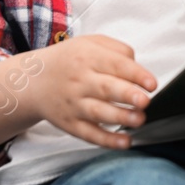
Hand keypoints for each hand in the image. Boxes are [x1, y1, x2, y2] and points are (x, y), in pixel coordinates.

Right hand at [32, 35, 157, 148]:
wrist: (32, 81)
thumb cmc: (69, 60)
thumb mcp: (90, 43)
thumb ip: (117, 50)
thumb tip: (138, 68)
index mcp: (88, 57)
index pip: (115, 64)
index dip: (136, 74)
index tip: (152, 84)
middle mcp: (80, 81)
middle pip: (106, 88)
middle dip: (127, 95)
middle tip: (145, 101)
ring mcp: (74, 104)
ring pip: (98, 112)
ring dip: (121, 118)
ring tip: (139, 119)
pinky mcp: (70, 124)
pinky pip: (89, 134)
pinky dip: (107, 140)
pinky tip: (125, 141)